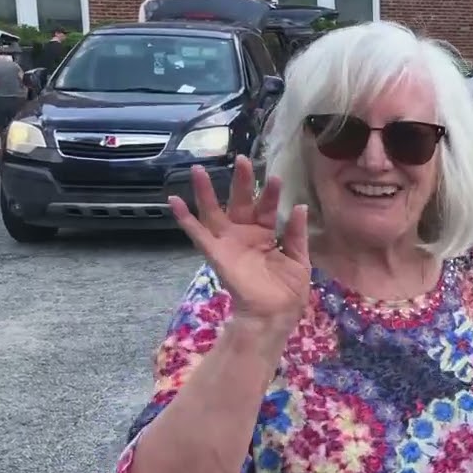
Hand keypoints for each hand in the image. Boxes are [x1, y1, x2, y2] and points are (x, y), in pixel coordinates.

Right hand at [170, 155, 310, 324]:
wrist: (275, 314)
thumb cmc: (288, 291)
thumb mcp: (298, 258)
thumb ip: (296, 233)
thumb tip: (299, 206)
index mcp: (265, 235)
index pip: (266, 208)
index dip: (270, 193)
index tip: (275, 177)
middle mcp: (244, 235)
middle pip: (240, 202)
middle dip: (241, 181)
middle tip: (242, 158)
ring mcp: (228, 243)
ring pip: (214, 211)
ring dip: (205, 191)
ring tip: (198, 168)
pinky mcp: (216, 253)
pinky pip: (197, 234)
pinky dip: (184, 218)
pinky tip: (173, 200)